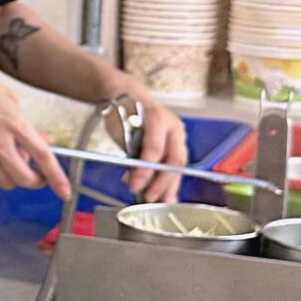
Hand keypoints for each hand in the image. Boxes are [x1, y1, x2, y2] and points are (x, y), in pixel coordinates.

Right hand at [0, 60, 68, 195]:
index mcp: (13, 123)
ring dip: (15, 177)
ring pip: (5, 181)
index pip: (42, 156)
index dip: (56, 177)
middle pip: (24, 179)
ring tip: (14, 159)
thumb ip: (26, 122)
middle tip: (39, 176)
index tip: (65, 191)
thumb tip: (41, 138)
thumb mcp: (7, 96)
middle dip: (36, 182)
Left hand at [117, 84, 189, 200]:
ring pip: (178, 165)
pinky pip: (176, 165)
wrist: (129, 97)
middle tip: (150, 198)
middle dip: (162, 183)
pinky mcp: (178, 144)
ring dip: (170, 186)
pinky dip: (170, 181)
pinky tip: (167, 196)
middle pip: (173, 160)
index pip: (155, 149)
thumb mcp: (121, 130)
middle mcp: (173, 127)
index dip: (145, 170)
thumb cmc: (123, 112)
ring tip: (162, 203)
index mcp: (158, 118)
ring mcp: (178, 135)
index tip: (134, 185)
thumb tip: (134, 179)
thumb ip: (131, 153)